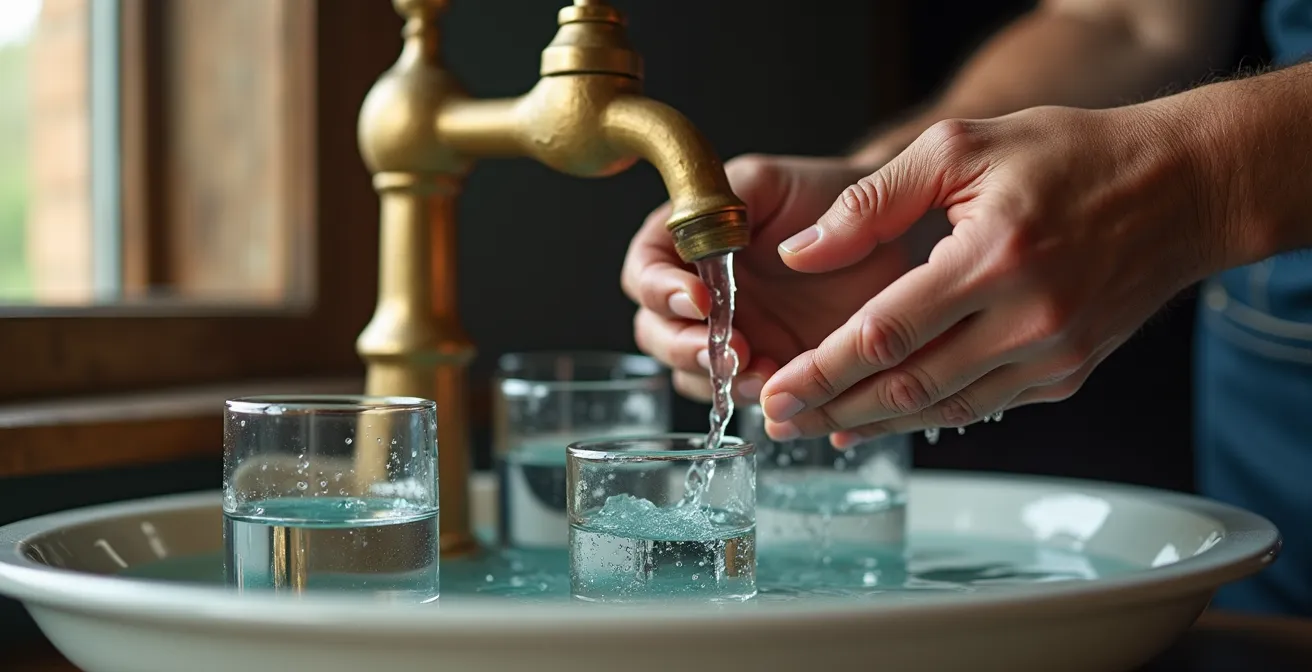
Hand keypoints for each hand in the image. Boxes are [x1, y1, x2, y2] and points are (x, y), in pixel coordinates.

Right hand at [621, 155, 940, 403]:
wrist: (890, 232)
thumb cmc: (828, 196)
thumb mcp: (778, 181)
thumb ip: (740, 193)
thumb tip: (723, 240)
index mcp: (689, 239)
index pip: (645, 267)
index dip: (661, 289)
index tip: (700, 300)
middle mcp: (700, 291)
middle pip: (654, 329)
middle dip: (682, 345)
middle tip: (726, 350)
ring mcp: (730, 334)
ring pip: (689, 371)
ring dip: (715, 377)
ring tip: (760, 373)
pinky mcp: (765, 368)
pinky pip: (739, 394)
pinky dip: (753, 397)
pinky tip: (782, 388)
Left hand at [758, 104, 1220, 444]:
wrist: (1183, 189)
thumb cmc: (1072, 156)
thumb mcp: (962, 148)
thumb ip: (873, 201)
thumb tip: (800, 254)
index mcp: (992, 258)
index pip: (885, 333)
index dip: (821, 371)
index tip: (774, 391)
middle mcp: (1027, 320)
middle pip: (907, 385)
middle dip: (832, 410)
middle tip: (778, 421)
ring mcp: (1052, 356)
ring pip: (943, 407)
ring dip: (873, 423)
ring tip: (816, 429)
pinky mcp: (1067, 374)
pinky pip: (982, 407)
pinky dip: (927, 415)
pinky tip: (884, 417)